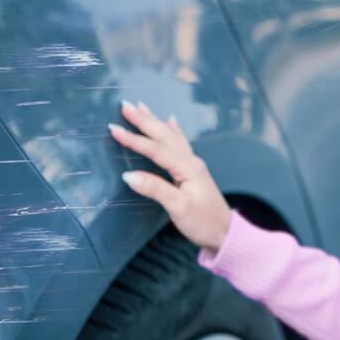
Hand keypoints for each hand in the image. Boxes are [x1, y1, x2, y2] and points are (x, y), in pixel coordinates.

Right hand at [108, 100, 231, 253]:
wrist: (226, 233)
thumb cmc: (204, 223)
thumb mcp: (179, 208)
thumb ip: (155, 189)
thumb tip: (129, 175)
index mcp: (187, 168)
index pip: (156, 149)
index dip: (134, 140)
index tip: (114, 130)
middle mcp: (191, 162)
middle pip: (164, 136)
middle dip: (144, 120)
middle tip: (125, 105)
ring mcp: (193, 165)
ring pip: (171, 137)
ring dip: (155, 122)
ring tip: (142, 107)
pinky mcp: (193, 171)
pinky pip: (180, 144)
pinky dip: (174, 131)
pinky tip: (171, 121)